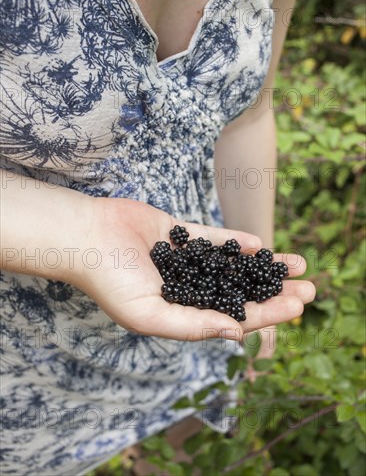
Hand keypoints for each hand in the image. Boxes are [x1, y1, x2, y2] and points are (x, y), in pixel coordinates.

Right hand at [69, 198, 314, 341]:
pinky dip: (235, 243)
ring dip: (264, 266)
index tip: (297, 307)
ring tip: (299, 264)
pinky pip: (212, 239)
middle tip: (312, 289)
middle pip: (240, 292)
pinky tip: (260, 245)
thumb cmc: (111, 282)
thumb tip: (236, 333)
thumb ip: (192, 325)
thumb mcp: (149, 315)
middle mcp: (186, 289)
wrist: (86, 237)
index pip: (232, 317)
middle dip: (276, 292)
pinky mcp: (178, 234)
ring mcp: (184, 261)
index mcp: (181, 313)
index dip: (266, 314)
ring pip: (232, 265)